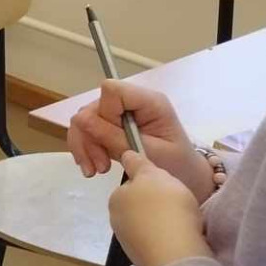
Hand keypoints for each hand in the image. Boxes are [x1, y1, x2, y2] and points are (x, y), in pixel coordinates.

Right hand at [69, 79, 212, 201]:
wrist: (185, 175)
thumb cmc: (176, 164)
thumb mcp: (149, 153)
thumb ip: (115, 137)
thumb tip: (80, 120)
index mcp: (149, 102)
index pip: (112, 90)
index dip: (105, 113)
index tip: (112, 139)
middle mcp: (131, 102)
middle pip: (93, 108)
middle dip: (90, 138)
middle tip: (101, 167)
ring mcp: (120, 112)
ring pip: (84, 120)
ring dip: (85, 147)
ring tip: (96, 171)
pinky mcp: (112, 123)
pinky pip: (87, 130)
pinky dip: (85, 149)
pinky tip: (93, 166)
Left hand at [110, 150, 212, 265]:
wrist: (176, 253)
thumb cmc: (166, 207)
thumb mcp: (154, 175)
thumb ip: (139, 164)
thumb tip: (126, 155)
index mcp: (116, 199)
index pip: (133, 185)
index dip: (153, 183)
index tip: (169, 187)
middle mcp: (116, 220)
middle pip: (141, 205)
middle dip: (159, 204)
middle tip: (179, 204)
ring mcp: (129, 241)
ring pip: (150, 224)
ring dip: (165, 222)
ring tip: (184, 222)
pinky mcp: (143, 258)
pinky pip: (158, 242)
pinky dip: (169, 239)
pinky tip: (182, 238)